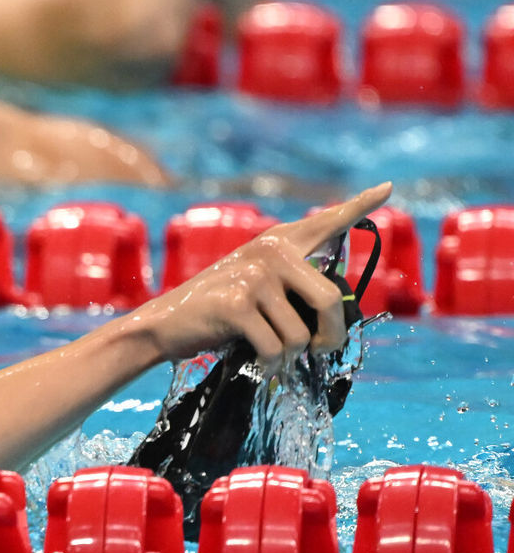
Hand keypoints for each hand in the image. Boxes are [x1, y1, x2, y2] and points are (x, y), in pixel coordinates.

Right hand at [129, 182, 392, 368]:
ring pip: (302, 334)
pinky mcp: (237, 303)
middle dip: (331, 336)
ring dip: (290, 356)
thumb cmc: (216, 314)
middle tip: (320, 351)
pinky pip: (276, 347)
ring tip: (269, 354)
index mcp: (277, 243)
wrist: (164, 324)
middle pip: (330, 301)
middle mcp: (269, 251)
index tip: (388, 188)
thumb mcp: (257, 290)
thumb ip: (292, 290)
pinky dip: (271, 364)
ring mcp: (253, 275)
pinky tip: (257, 362)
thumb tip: (334, 323)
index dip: (360, 204)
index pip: (326, 223)